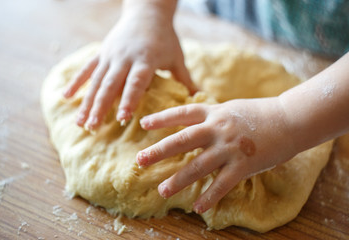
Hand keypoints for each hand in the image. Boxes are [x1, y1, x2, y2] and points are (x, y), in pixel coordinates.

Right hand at [63, 5, 195, 129]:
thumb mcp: (177, 57)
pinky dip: (76, 83)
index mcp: (146, 59)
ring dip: (87, 102)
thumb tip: (200, 101)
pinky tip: (65, 98)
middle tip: (93, 128)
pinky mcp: (102, 52)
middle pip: (111, 85)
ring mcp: (111, 55)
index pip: (136, 82)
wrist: (147, 12)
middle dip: (101, 107)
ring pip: (96, 81)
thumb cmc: (166, 38)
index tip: (123, 118)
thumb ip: (186, 80)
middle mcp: (125, 58)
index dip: (129, 99)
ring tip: (80, 123)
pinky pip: (87, 69)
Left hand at [136, 98, 296, 213]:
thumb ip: (212, 116)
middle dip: (159, 151)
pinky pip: (223, 184)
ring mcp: (231, 147)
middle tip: (140, 160)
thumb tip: (193, 123)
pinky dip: (210, 197)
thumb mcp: (231, 108)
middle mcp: (219, 128)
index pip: (183, 113)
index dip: (162, 118)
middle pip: (183, 140)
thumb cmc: (260, 114)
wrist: (290, 118)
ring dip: (179, 180)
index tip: (143, 124)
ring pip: (199, 165)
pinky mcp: (245, 164)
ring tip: (162, 190)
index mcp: (215, 112)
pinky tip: (198, 207)